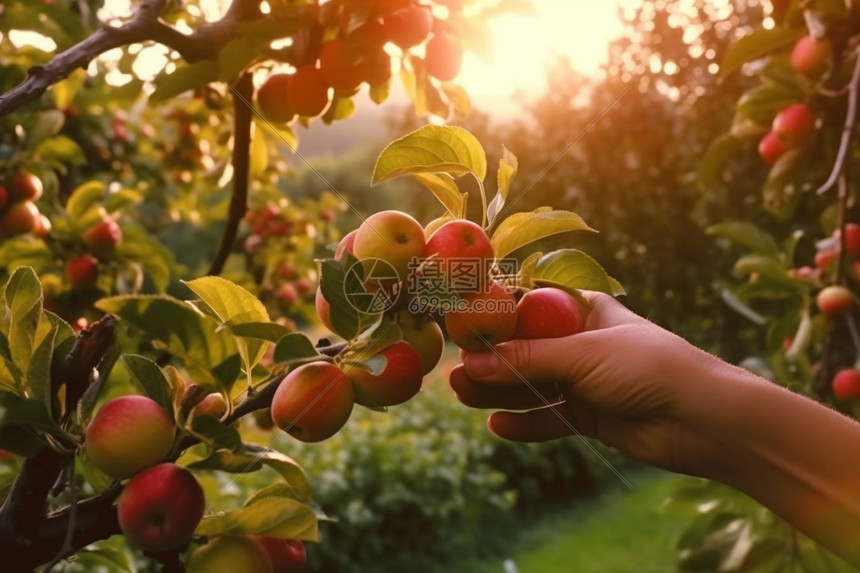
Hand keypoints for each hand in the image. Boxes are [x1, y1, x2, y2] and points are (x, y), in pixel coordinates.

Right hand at [450, 291, 747, 475]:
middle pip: (526, 350)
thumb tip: (473, 362)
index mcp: (586, 311)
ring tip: (463, 395)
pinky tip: (498, 426)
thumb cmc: (650, 367)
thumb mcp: (583, 355)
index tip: (462, 327)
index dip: (496, 317)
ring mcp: (586, 381)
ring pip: (533, 385)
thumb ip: (527, 359)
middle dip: (492, 361)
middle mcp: (583, 343)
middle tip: (455, 372)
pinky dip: (525, 422)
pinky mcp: (591, 416)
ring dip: (500, 392)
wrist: (705, 420)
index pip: (531, 308)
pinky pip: (549, 418)